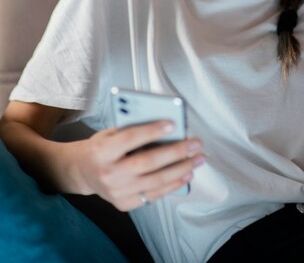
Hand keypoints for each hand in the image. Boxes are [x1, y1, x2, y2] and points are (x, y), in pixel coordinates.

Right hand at [75, 121, 204, 210]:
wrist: (82, 171)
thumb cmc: (102, 146)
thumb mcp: (110, 132)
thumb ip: (132, 129)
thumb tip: (165, 127)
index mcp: (102, 151)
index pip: (129, 139)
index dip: (151, 131)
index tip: (172, 124)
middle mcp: (108, 173)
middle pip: (147, 163)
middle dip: (175, 152)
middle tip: (195, 143)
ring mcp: (116, 192)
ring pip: (155, 181)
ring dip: (181, 169)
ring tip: (197, 159)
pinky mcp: (124, 204)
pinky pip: (153, 195)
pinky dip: (172, 185)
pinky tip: (186, 174)